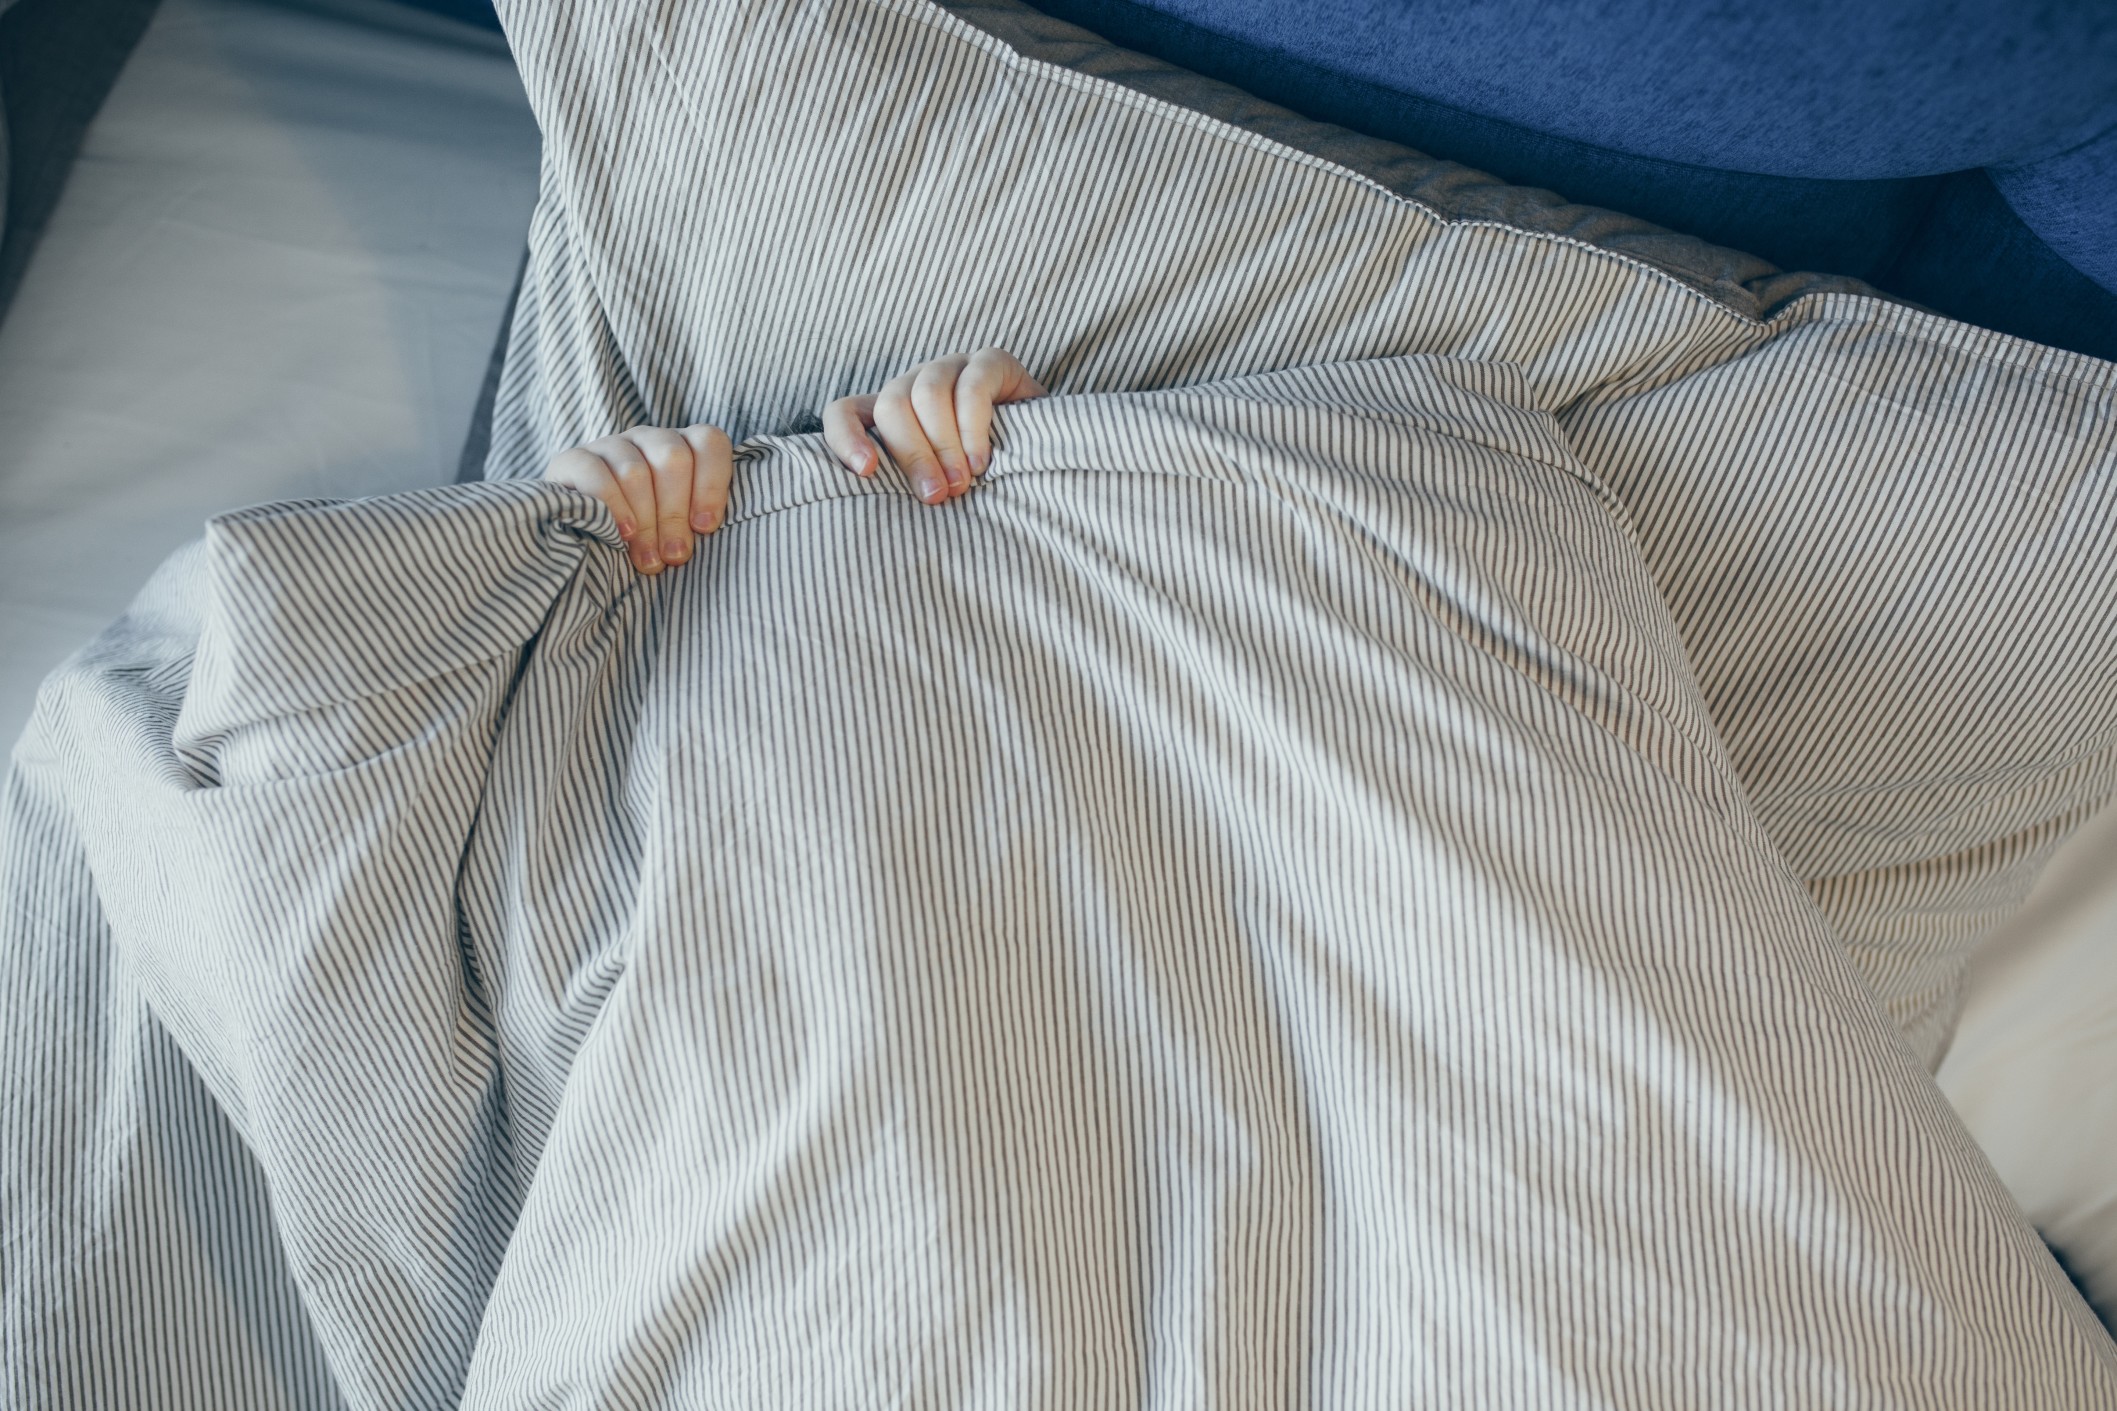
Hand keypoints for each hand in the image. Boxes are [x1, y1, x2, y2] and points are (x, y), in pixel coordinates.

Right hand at [543, 423, 733, 573]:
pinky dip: (612, 506)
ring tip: (649, 559)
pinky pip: (596, 473)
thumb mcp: (678, 529)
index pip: (709, 443)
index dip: (711, 485)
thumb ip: (692, 527)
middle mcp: (649, 439)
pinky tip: (622, 534)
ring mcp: (611, 445)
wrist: (584, 532)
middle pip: (673, 459)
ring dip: (646, 521)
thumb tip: (687, 547)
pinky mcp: (574, 458)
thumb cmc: (648, 536)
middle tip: (675, 555)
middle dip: (675, 513)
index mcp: (683, 447)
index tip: (704, 527)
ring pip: (636, 472)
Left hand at [823, 347, 1045, 504]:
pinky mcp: (991, 361)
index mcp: (890, 413)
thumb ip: (909, 487)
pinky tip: (982, 461)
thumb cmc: (983, 479)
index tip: (866, 472)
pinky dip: (973, 427)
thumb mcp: (937, 484)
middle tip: (935, 497)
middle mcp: (915, 384)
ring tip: (961, 485)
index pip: (845, 412)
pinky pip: (971, 386)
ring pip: (927, 394)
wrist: (1046, 455)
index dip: (846, 438)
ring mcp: (951, 368)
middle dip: (911, 455)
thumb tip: (881, 518)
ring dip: (943, 445)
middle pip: (891, 405)